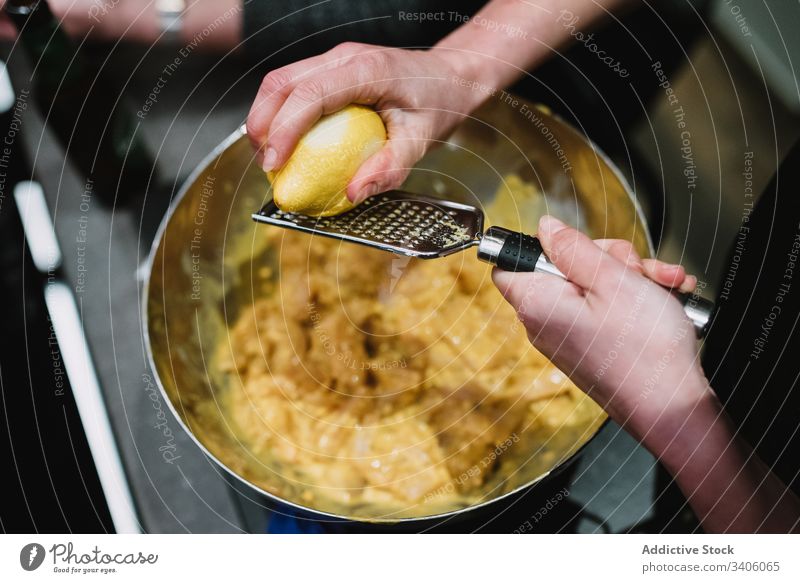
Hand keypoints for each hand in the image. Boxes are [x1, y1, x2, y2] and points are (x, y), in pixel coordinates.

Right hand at [246, 42, 481, 203]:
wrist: (451, 77)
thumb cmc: (440, 105)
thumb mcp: (422, 142)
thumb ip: (389, 168)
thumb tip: (351, 194)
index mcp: (367, 70)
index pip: (310, 93)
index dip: (284, 128)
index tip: (274, 162)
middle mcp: (345, 58)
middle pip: (282, 81)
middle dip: (261, 124)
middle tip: (265, 166)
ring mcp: (335, 60)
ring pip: (281, 81)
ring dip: (266, 118)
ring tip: (270, 158)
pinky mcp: (331, 69)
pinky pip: (294, 87)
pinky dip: (281, 114)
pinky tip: (285, 144)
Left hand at [492, 216, 710, 445]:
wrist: (674, 407)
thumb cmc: (644, 349)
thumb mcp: (611, 279)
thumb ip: (573, 248)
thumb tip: (545, 228)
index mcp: (537, 303)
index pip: (509, 263)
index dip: (537, 246)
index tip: (572, 243)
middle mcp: (545, 323)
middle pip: (561, 267)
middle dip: (606, 257)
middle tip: (634, 267)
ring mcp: (570, 337)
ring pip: (593, 285)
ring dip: (631, 276)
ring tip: (664, 284)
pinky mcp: (592, 347)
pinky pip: (607, 309)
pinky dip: (635, 299)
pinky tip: (667, 298)